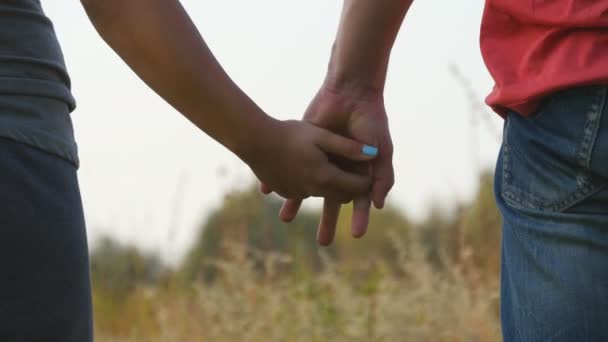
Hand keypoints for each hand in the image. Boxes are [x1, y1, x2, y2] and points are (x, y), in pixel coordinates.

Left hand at [261, 84, 393, 244]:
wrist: (350, 94)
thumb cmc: (370, 122)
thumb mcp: (380, 150)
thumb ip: (382, 176)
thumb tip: (378, 205)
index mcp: (358, 172)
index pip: (358, 201)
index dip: (358, 218)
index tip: (357, 235)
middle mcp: (339, 170)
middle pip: (332, 202)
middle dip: (328, 222)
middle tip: (324, 242)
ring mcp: (321, 160)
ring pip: (307, 187)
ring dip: (296, 203)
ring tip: (285, 219)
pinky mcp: (306, 148)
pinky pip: (290, 166)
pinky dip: (278, 178)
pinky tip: (267, 191)